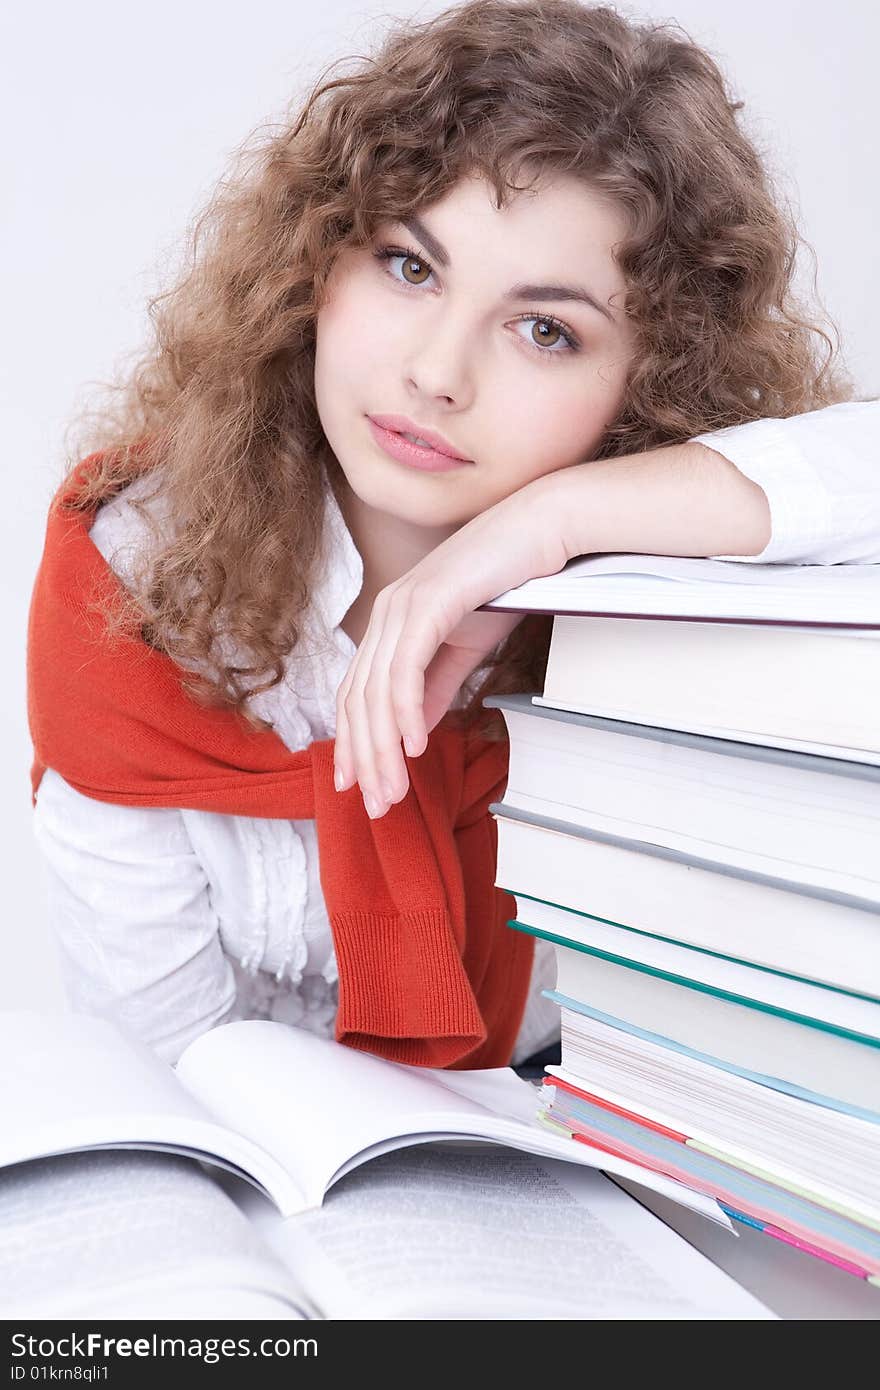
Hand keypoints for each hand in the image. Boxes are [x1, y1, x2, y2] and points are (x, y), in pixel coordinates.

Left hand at [333, 474, 570, 817]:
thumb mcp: (466, 646)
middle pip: (359, 699)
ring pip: (378, 692)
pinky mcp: (429, 602)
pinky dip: (406, 712)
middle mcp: (387, 612)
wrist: (542, 529)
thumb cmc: (510, 579)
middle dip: (364, 759)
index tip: (358, 787)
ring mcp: (403, 605)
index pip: (357, 693)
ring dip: (383, 749)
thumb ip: (436, 686)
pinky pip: (407, 670)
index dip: (353, 743)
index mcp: (392, 620)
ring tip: (395, 789)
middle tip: (379, 805)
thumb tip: (414, 730)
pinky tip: (414, 745)